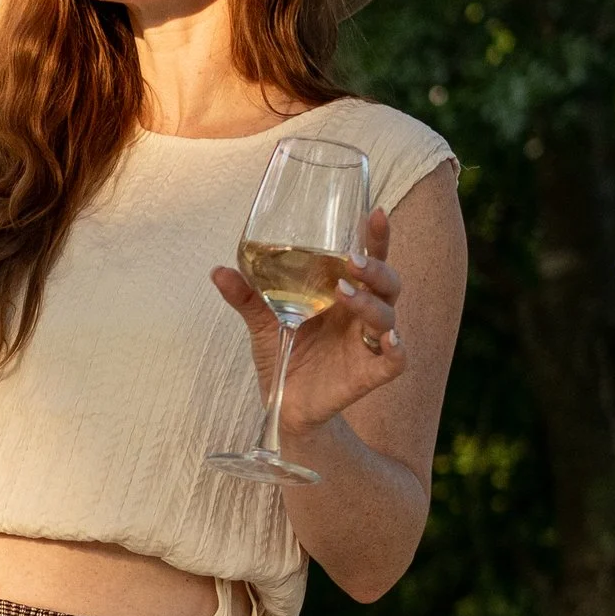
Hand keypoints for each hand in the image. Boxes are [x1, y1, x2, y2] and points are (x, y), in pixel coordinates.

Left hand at [211, 206, 404, 440]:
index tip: (375, 213)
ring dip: (372, 302)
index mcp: (343, 292)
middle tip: (352, 261)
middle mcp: (361, 314)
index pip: (368, 259)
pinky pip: (396, 359)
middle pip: (387, 282)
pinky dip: (396, 348)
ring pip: (388, 315)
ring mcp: (367, 343)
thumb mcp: (262, 320)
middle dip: (376, 268)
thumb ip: (245, 295)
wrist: (282, 402)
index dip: (376, 237)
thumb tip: (218, 270)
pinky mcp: (370, 373)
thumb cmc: (282, 352)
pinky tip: (388, 339)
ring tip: (344, 293)